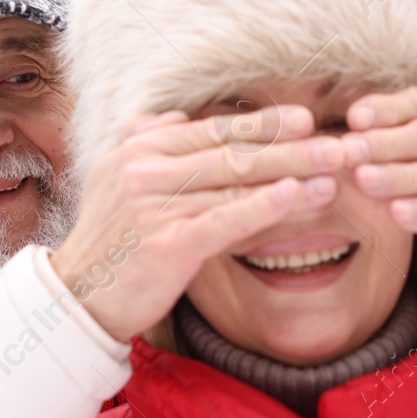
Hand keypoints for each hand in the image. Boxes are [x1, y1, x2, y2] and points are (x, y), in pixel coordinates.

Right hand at [51, 106, 337, 342]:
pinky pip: (227, 218)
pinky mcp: (169, 244)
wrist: (78, 299)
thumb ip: (144, 143)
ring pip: (236, 181)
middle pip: (232, 150)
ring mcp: (155, 206)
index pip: (211, 129)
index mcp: (137, 149)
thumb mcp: (114, 181)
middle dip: (290, 145)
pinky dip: (266, 205)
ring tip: (335, 172)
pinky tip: (300, 197)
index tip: (304, 118)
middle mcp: (145, 170)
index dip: (261, 123)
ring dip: (292, 173)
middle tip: (338, 141)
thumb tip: (176, 118)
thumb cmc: (109, 244)